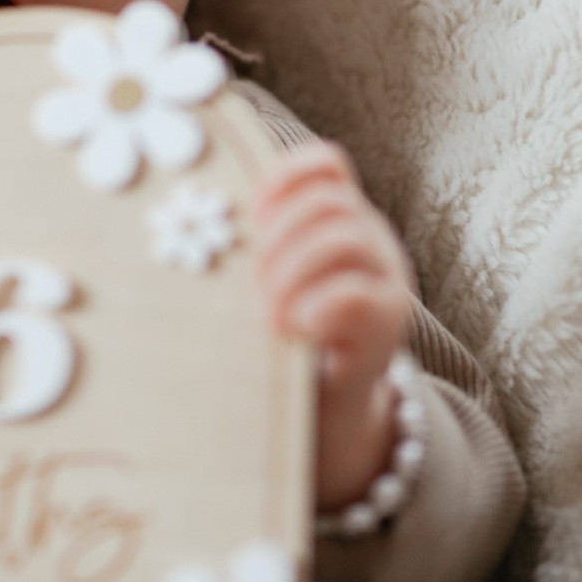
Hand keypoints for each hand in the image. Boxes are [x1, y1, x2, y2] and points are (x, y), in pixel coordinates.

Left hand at [251, 141, 412, 510]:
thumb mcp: (266, 283)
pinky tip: (291, 330)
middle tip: (252, 282)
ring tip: (267, 312)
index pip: (328, 166)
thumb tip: (192, 214)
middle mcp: (371, 240)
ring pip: (346, 238)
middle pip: (330, 201)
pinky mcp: (389, 326)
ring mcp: (388, 280)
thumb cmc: (282, 339)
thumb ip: (254, 247)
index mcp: (340, 219)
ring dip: (292, 270)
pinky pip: (357, 296)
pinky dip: (315, 308)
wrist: (324, 415)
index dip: (286, 176)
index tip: (251, 212)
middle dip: (279, 235)